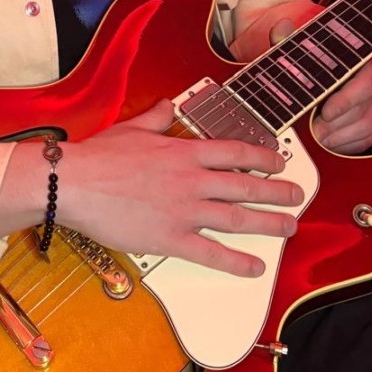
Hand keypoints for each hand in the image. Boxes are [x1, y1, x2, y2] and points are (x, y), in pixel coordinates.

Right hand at [63, 100, 304, 277]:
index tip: (279, 162)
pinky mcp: (171, 238)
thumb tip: (166, 105)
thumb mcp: (131, 128)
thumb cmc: (98, 156)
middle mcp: (192, 180)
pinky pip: (212, 253)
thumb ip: (155, 118)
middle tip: (297, 197)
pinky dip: (237, 262)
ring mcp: (184, 211)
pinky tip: (255, 267)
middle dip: (277, 192)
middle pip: (246, 187)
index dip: (263, 157)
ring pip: (238, 219)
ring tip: (289, 228)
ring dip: (269, 224)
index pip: (235, 153)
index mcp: (183, 152)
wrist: (74, 182)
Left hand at [269, 18, 371, 154]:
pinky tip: (330, 145)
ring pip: (366, 127)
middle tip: (315, 133)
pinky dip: (348, 145)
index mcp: (357, 66)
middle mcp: (371, 85)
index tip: (325, 113)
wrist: (315, 87)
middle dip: (337, 124)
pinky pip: (367, 139)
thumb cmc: (306, 71)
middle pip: (363, 110)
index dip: (345, 101)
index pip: (361, 84)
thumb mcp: (294, 56)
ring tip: (319, 140)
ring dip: (340, 137)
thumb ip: (288, 43)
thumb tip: (282, 26)